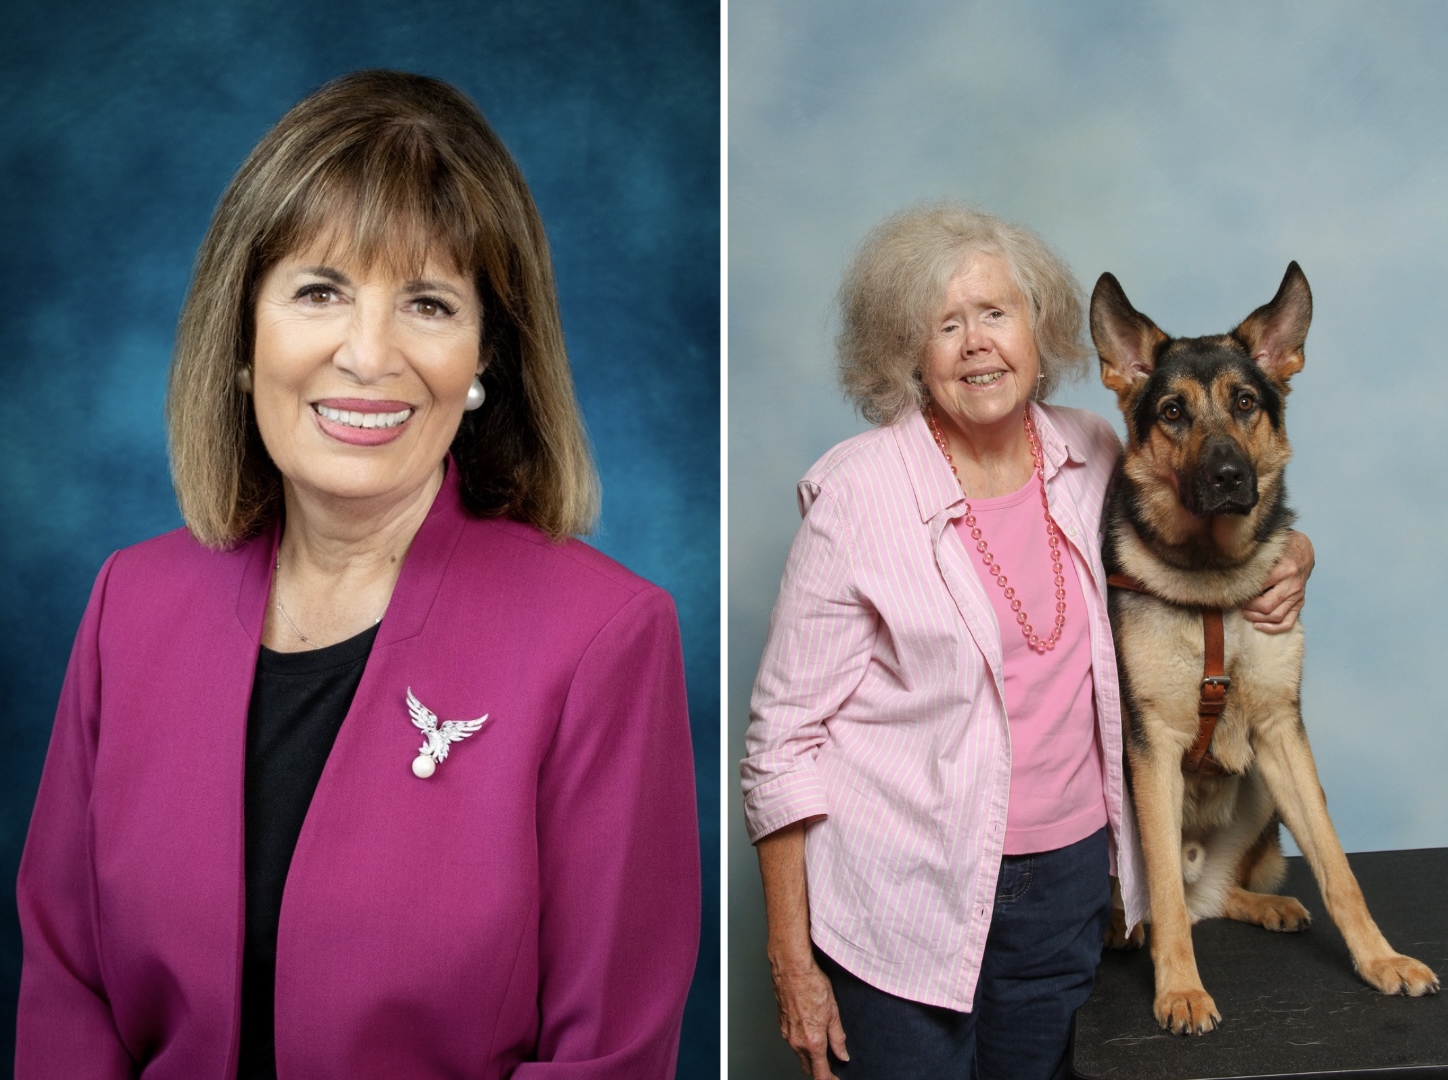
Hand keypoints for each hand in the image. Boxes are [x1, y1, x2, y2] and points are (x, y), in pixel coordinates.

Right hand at [771, 960, 848, 1078]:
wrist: (792, 969)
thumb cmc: (812, 985)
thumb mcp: (833, 1013)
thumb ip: (838, 1038)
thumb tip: (842, 1055)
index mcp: (812, 1042)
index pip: (820, 1074)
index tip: (837, 1079)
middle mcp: (797, 1042)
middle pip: (808, 1067)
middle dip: (820, 1069)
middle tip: (833, 1060)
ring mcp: (786, 1034)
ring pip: (800, 1054)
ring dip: (810, 1055)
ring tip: (823, 1041)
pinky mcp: (781, 1024)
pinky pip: (792, 1041)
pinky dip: (802, 1042)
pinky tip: (810, 1028)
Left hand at [1242, 530, 1313, 632]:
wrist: (1303, 552)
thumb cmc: (1281, 550)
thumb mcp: (1269, 549)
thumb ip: (1255, 560)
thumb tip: (1230, 568)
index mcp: (1284, 569)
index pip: (1260, 587)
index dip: (1243, 594)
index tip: (1232, 593)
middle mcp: (1292, 585)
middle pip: (1267, 606)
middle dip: (1248, 608)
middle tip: (1237, 604)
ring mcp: (1297, 596)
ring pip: (1276, 616)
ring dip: (1257, 618)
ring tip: (1244, 613)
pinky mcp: (1300, 603)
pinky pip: (1288, 622)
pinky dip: (1273, 628)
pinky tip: (1258, 626)